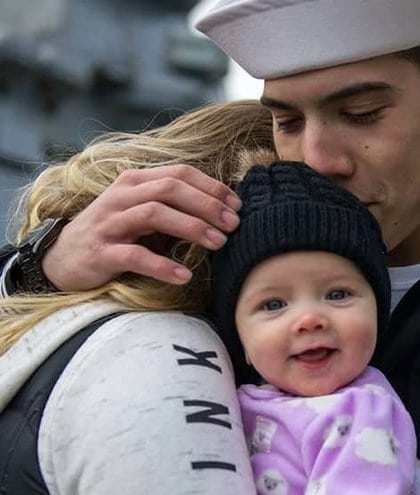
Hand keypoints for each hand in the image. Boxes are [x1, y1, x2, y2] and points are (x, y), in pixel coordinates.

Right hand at [41, 164, 241, 290]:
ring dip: (192, 227)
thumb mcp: (142, 213)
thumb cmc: (115, 235)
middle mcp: (121, 196)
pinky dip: (163, 266)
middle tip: (234, 225)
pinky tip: (185, 275)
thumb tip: (222, 211)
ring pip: (155, 214)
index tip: (237, 206)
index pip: (179, 174)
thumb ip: (173, 206)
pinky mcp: (102, 252)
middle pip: (170, 189)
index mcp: (135, 182)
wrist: (63, 258)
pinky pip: (136, 256)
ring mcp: (110, 223)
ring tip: (219, 243)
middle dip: (207, 205)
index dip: (211, 187)